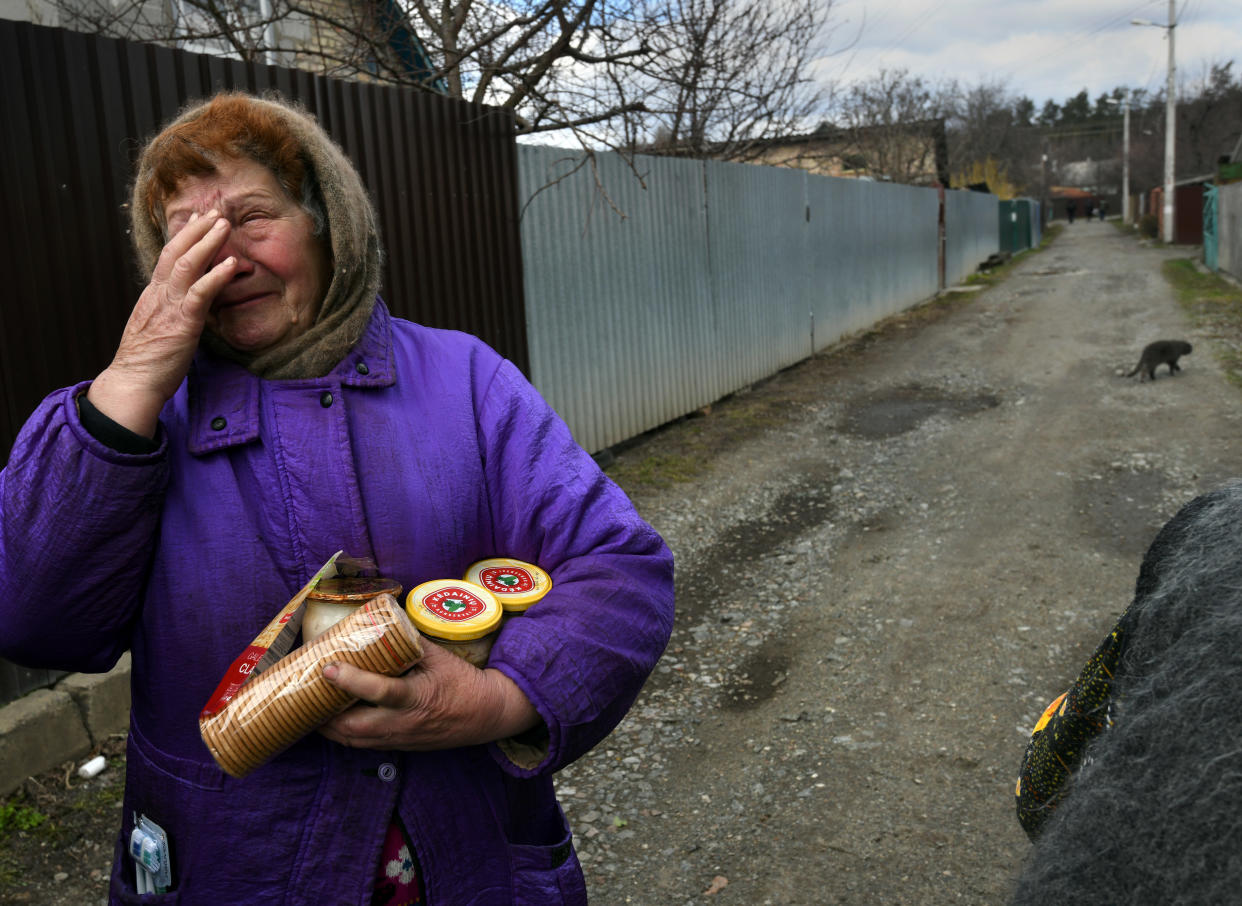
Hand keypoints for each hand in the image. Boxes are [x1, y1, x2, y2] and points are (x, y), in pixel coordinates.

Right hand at [88, 211, 238, 436]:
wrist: (133, 382)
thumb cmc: (147, 361)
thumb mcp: (157, 327)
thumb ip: (168, 311)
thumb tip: (182, 304)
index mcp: (154, 295)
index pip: (168, 257)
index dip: (184, 237)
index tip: (197, 220)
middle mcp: (160, 294)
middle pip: (177, 252)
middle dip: (197, 229)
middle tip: (215, 211)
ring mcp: (170, 306)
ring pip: (188, 264)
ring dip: (208, 242)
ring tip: (224, 225)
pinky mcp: (183, 322)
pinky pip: (201, 293)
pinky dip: (217, 275)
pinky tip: (231, 263)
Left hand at [318, 641, 540, 750]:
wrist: (486, 714)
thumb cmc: (463, 682)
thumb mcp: (440, 656)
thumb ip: (409, 642)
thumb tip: (381, 619)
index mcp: (415, 697)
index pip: (379, 692)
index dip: (351, 681)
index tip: (328, 667)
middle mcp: (403, 723)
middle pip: (353, 727)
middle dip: (322, 715)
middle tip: (304, 694)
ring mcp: (399, 739)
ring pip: (353, 740)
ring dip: (327, 728)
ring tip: (308, 709)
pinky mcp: (399, 746)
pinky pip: (363, 744)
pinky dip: (343, 734)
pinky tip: (331, 721)